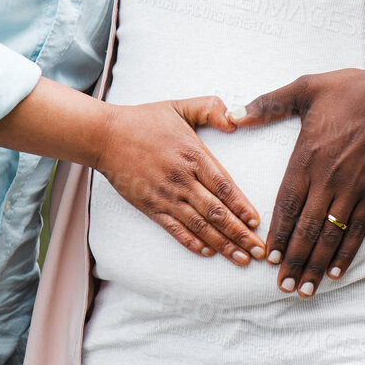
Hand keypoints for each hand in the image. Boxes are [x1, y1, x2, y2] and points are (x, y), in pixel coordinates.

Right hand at [94, 97, 265, 264]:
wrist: (105, 136)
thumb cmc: (145, 119)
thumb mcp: (180, 106)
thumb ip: (211, 108)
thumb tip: (235, 121)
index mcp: (193, 155)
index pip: (224, 186)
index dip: (242, 206)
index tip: (257, 222)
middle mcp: (181, 179)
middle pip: (216, 212)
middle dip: (240, 233)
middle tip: (259, 251)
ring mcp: (165, 196)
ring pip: (199, 225)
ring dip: (222, 244)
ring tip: (241, 259)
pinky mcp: (150, 206)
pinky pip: (174, 229)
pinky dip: (191, 242)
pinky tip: (207, 253)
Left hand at [234, 66, 364, 294]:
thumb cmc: (351, 89)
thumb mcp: (305, 88)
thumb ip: (267, 104)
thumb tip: (233, 114)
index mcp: (305, 157)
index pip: (285, 204)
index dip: (277, 234)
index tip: (267, 256)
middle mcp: (326, 179)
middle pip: (305, 229)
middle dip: (292, 260)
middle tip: (281, 285)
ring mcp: (352, 188)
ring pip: (330, 236)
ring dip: (316, 265)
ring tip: (304, 289)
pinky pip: (357, 229)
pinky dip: (346, 253)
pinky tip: (337, 272)